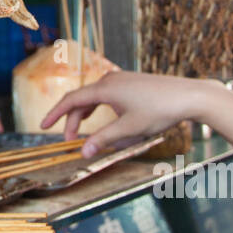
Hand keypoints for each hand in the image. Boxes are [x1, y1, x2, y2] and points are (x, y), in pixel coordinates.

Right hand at [39, 72, 217, 156]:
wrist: (189, 95)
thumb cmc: (160, 110)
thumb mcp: (130, 129)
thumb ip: (104, 140)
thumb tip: (83, 153)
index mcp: (105, 88)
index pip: (71, 100)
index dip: (55, 114)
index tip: (43, 126)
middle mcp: (110, 80)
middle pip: (82, 100)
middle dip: (72, 121)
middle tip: (70, 142)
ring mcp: (121, 80)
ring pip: (94, 98)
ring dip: (86, 115)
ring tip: (84, 133)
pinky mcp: (132, 83)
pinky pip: (107, 95)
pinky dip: (99, 109)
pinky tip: (107, 121)